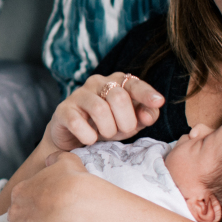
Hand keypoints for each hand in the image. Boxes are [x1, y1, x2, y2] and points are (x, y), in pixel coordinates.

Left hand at [0, 152, 96, 221]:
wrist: (79, 202)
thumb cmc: (75, 181)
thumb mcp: (65, 160)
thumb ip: (55, 160)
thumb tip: (52, 161)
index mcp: (23, 191)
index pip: (20, 196)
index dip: (28, 199)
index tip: (36, 201)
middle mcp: (17, 212)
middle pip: (12, 217)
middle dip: (15, 220)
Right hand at [45, 72, 163, 152]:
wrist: (74, 139)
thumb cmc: (106, 126)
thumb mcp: (131, 122)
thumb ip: (146, 115)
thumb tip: (150, 113)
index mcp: (117, 82)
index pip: (134, 83)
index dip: (146, 93)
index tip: (158, 102)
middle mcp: (97, 83)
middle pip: (118, 97)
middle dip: (125, 121)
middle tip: (122, 132)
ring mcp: (78, 95)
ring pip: (99, 109)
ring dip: (107, 129)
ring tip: (105, 136)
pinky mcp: (63, 110)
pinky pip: (77, 123)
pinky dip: (88, 136)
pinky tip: (90, 139)